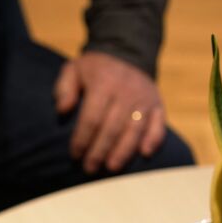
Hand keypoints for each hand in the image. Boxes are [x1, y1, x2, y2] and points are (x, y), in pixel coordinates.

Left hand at [56, 52, 166, 173]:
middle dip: (99, 151)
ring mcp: (144, 99)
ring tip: (111, 168)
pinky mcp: (158, 104)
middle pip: (112, 128)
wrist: (127, 53)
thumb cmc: (94, 70)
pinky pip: (158, 124)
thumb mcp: (74, 70)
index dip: (82, 139)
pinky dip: (153, 139)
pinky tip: (145, 154)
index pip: (92, 118)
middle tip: (89, 169)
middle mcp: (127, 91)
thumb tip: (62, 110)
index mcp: (104, 83)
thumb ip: (64, 89)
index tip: (74, 155)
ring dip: (123, 152)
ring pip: (135, 130)